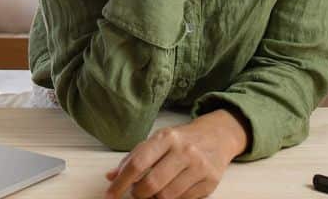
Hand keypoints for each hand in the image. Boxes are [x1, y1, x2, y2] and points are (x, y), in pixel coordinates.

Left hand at [102, 110, 246, 198]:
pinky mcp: (210, 182)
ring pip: (167, 196)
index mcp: (166, 137)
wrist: (217, 136)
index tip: (110, 194)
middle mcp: (184, 150)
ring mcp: (199, 167)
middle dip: (138, 194)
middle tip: (136, 192)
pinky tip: (171, 189)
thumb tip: (111, 176)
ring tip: (155, 190)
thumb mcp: (157, 140)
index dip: (121, 182)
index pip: (138, 163)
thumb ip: (133, 158)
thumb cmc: (181, 139)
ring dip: (155, 198)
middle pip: (152, 184)